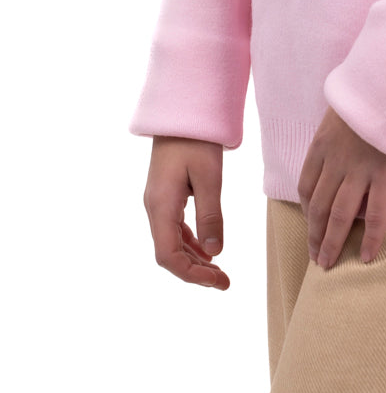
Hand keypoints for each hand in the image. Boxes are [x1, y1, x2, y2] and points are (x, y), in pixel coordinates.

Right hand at [142, 136, 230, 289]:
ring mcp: (158, 202)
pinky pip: (174, 228)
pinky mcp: (165, 195)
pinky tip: (207, 249)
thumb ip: (211, 215)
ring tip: (219, 271)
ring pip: (171, 243)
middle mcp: (154, 207)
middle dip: (194, 272)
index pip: (168, 255)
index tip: (218, 281)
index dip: (191, 275)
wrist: (181, 111)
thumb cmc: (196, 139)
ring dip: (193, 260)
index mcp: (161, 205)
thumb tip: (215, 252)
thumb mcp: (209, 177)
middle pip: (168, 253)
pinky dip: (190, 243)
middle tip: (224, 282)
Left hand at [298, 106, 385, 269]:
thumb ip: (337, 130)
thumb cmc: (370, 93)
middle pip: (319, 207)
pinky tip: (368, 256)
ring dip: (332, 243)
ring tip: (328, 264)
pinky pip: (377, 214)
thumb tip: (339, 140)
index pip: (306, 186)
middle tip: (316, 257)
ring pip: (340, 216)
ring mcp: (360, 170)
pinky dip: (372, 238)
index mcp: (322, 145)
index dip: (306, 210)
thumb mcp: (342, 109)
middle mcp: (336, 161)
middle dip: (315, 235)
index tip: (310, 225)